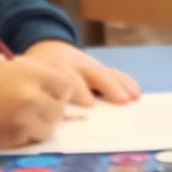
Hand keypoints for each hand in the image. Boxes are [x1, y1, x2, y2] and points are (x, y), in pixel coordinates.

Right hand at [0, 54, 75, 147]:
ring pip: (49, 128)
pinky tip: (11, 126)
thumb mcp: (3, 63)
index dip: (57, 88)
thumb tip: (52, 80)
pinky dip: (26, 134)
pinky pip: (32, 139)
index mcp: (29, 73)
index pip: (64, 85)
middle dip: (49, 107)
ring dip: (40, 124)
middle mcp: (31, 97)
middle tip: (34, 104)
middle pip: (59, 109)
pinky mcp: (14, 139)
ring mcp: (24, 120)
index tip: (48, 90)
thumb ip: (30, 71)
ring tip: (22, 117)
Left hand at [26, 38, 141, 106]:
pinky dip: (125, 82)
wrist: (48, 50)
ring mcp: (86, 65)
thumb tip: (46, 122)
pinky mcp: (98, 67)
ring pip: (103, 73)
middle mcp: (71, 66)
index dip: (77, 89)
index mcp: (51, 71)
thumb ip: (42, 100)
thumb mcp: (35, 85)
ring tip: (131, 98)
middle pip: (88, 74)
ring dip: (118, 86)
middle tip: (116, 101)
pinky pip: (113, 73)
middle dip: (104, 87)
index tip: (88, 103)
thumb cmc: (39, 79)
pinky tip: (136, 92)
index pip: (65, 79)